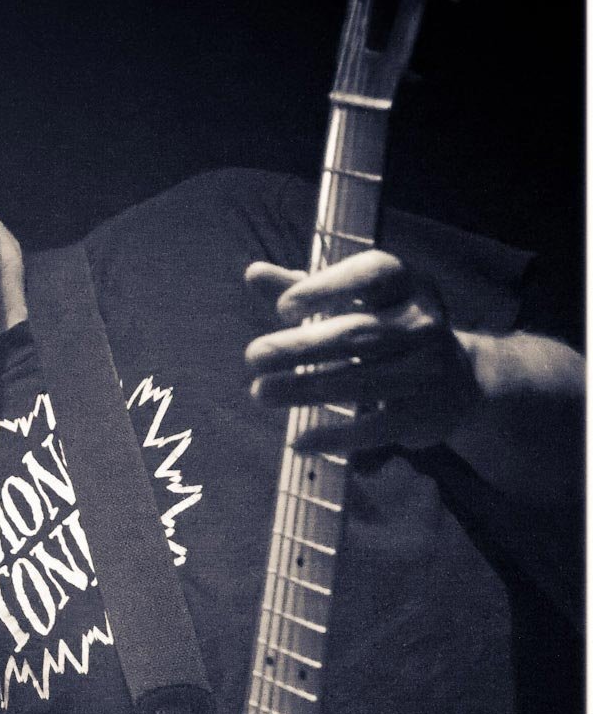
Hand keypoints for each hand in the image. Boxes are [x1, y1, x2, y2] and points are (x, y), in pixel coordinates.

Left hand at [244, 251, 482, 451]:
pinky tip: (298, 440)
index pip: (371, 275)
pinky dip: (334, 436)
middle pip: (358, 334)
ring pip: (360, 382)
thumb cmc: (391, 330)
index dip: (327, 287)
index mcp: (407, 284)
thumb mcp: (358, 302)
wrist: (460, 381)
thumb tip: (254, 273)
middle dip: (301, 347)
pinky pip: (373, 428)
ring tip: (260, 392)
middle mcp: (423, 323)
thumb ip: (306, 289)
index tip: (282, 307)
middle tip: (253, 356)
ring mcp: (426, 370)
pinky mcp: (422, 415)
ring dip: (306, 388)